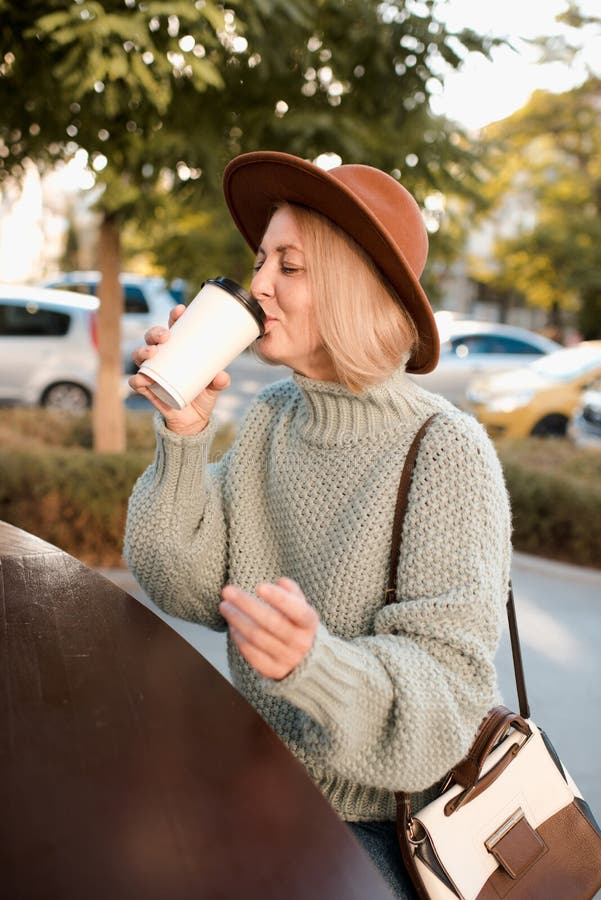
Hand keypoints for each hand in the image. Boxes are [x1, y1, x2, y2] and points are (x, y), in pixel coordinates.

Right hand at [128, 303, 230, 434]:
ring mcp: (153, 373)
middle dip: (155, 333)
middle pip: (152, 338)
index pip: (173, 328)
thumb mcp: (214, 387)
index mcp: (178, 350)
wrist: (194, 420)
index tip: (180, 310)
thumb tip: (222, 376)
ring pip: (140, 356)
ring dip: (143, 351)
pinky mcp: (148, 390)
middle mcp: (162, 358)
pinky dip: (137, 379)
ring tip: (153, 352)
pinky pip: (136, 382)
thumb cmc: (202, 395)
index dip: (174, 317)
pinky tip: (141, 377)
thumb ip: (220, 381)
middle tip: (166, 336)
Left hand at [219, 578, 319, 679]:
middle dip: (246, 604)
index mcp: (309, 623)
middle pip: (271, 622)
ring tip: (225, 606)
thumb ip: (291, 591)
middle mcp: (301, 643)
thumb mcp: (300, 605)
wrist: (304, 659)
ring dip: (236, 619)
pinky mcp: (274, 671)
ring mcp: (288, 659)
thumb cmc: (296, 624)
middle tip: (227, 591)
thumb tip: (279, 582)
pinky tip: (232, 626)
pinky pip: (251, 654)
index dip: (279, 598)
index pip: (297, 610)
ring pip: (257, 637)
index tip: (259, 586)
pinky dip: (239, 638)